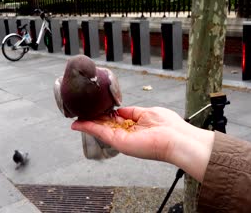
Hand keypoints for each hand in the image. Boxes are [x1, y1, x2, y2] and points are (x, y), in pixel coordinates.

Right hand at [71, 106, 214, 181]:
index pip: (116, 119)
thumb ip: (132, 112)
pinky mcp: (119, 142)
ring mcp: (122, 138)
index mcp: (135, 125)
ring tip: (75, 120)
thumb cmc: (169, 127)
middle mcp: (127, 133)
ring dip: (87, 124)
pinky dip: (88, 128)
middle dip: (92, 120)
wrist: (176, 139)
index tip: (95, 109)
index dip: (105, 114)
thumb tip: (119, 110)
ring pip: (100, 129)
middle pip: (106, 125)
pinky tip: (78, 124)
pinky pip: (100, 133)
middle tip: (80, 114)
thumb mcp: (147, 112)